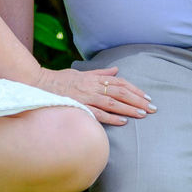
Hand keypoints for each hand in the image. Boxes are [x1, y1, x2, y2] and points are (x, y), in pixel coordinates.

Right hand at [31, 66, 154, 125]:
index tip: (147, 97)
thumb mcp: (81, 73)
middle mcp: (93, 86)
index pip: (120, 82)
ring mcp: (86, 96)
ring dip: (129, 108)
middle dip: (138, 100)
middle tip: (153, 108)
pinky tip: (123, 122)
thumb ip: (100, 73)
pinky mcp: (79, 106)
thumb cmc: (59, 80)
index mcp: (94, 78)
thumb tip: (116, 69)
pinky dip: (111, 117)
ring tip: (143, 114)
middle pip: (121, 92)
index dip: (135, 89)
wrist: (39, 84)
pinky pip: (98, 113)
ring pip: (113, 102)